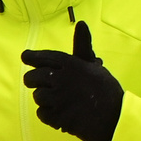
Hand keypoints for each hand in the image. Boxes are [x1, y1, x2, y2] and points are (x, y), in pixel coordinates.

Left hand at [21, 19, 122, 140]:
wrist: (115, 117)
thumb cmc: (105, 90)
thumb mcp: (93, 65)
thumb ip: (82, 46)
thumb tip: (81, 23)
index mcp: (71, 64)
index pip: (45, 57)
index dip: (32, 57)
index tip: (25, 57)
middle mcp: (62, 79)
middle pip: (32, 77)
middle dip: (33, 81)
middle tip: (39, 84)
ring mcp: (59, 99)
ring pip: (37, 96)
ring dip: (44, 99)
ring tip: (57, 101)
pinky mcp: (58, 117)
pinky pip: (41, 114)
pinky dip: (48, 115)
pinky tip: (59, 113)